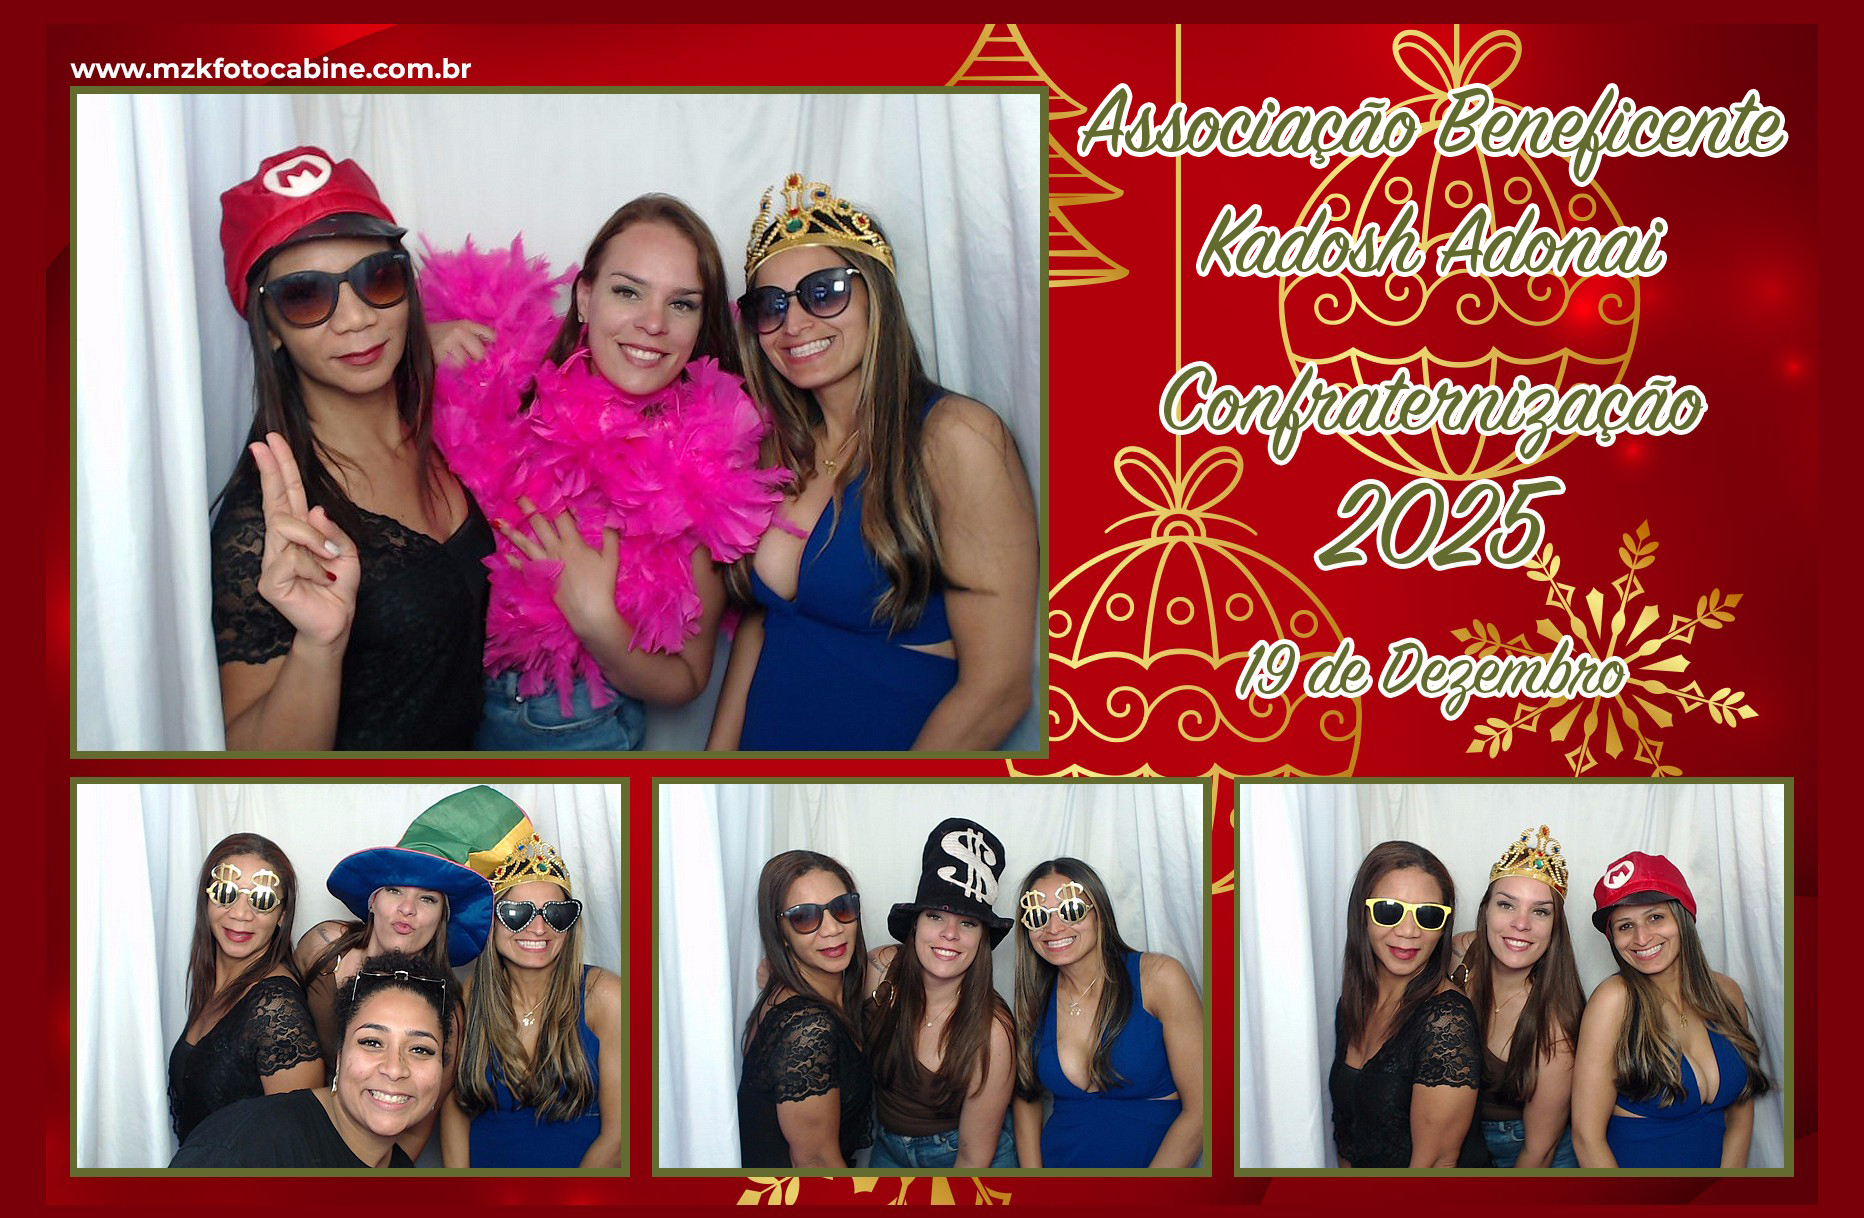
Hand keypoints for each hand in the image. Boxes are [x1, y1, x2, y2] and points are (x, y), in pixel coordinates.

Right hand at [251, 432, 357, 649]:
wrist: (336, 622)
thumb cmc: (337, 587)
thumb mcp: (347, 553)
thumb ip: (333, 530)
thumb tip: (314, 508)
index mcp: (298, 532)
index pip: (286, 496)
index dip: (280, 469)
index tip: (270, 442)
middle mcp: (280, 543)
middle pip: (275, 500)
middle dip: (272, 468)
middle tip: (265, 442)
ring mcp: (271, 561)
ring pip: (287, 526)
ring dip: (315, 540)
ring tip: (328, 561)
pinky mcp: (269, 581)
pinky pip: (293, 559)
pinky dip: (315, 568)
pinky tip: (321, 581)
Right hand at [430, 320, 497, 367]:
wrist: (411, 336)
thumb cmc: (435, 336)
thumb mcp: (455, 331)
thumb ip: (472, 337)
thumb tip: (490, 351)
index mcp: (465, 324)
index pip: (491, 335)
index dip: (491, 346)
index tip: (487, 352)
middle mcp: (460, 330)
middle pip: (481, 353)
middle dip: (474, 358)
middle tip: (463, 357)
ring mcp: (450, 341)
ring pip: (467, 362)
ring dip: (460, 364)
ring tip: (449, 358)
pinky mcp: (440, 352)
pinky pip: (453, 367)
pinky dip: (450, 368)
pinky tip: (443, 360)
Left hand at [497, 498, 623, 640]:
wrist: (590, 612)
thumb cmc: (602, 585)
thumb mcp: (612, 559)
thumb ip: (610, 536)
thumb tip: (611, 518)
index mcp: (573, 543)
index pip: (561, 516)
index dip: (553, 501)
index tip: (546, 488)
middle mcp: (555, 550)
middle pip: (539, 525)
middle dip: (528, 509)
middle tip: (517, 496)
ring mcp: (545, 564)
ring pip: (525, 544)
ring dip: (512, 532)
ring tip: (499, 522)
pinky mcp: (541, 578)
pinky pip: (523, 567)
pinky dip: (513, 561)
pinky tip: (505, 554)